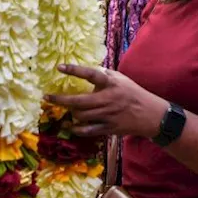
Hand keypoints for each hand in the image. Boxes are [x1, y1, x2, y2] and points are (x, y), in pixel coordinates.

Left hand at [47, 64, 168, 139]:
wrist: (150, 114)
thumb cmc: (133, 93)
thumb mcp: (120, 79)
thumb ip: (103, 75)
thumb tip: (85, 72)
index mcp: (111, 83)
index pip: (90, 74)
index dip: (75, 70)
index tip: (59, 67)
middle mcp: (107, 99)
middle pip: (79, 101)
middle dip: (60, 100)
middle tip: (47, 97)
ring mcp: (107, 115)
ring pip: (80, 116)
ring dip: (71, 113)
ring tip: (67, 110)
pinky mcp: (108, 128)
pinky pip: (87, 130)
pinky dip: (77, 129)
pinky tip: (71, 126)